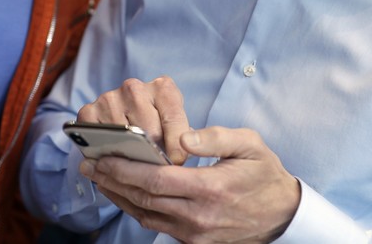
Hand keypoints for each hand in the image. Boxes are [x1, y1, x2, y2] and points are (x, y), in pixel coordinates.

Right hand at [77, 76, 190, 163]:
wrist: (125, 115)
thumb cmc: (156, 124)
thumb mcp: (175, 127)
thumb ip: (179, 139)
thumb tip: (174, 159)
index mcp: (162, 87)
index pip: (172, 117)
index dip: (177, 145)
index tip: (177, 162)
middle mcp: (134, 88)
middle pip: (149, 132)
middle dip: (154, 155)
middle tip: (155, 168)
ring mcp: (109, 99)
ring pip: (124, 140)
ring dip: (130, 157)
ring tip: (135, 165)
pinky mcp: (88, 112)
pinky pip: (98, 142)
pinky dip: (106, 156)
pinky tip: (114, 160)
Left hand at [80, 126, 300, 243]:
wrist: (282, 215)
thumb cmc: (264, 174)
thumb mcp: (249, 145)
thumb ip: (215, 137)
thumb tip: (182, 138)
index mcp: (209, 189)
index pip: (155, 180)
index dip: (124, 169)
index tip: (103, 157)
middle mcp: (197, 216)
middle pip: (143, 198)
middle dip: (112, 181)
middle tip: (88, 165)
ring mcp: (194, 234)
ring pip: (145, 215)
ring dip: (118, 197)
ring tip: (98, 178)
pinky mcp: (193, 242)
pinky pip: (156, 225)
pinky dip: (135, 209)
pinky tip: (124, 194)